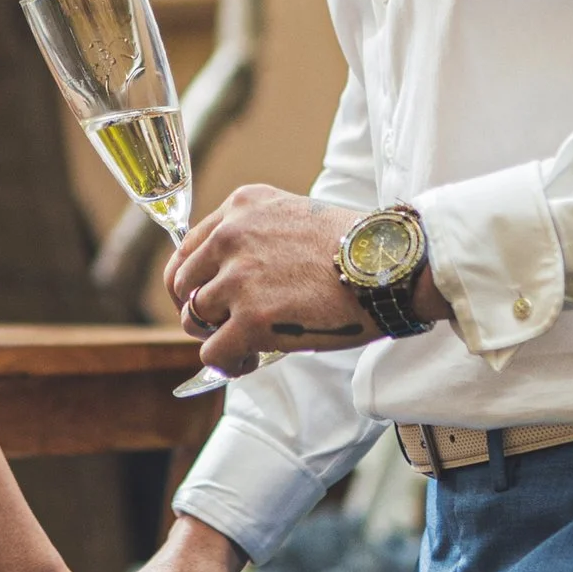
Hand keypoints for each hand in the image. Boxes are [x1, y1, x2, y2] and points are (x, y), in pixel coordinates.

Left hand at [168, 183, 402, 374]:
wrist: (390, 266)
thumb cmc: (356, 248)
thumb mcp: (296, 217)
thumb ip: (257, 236)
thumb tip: (231, 277)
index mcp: (242, 207)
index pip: (187, 250)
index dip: (191, 283)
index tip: (205, 300)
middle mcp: (232, 237)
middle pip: (182, 286)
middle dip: (202, 311)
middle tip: (230, 326)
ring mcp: (239, 278)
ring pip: (194, 320)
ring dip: (217, 338)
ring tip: (247, 345)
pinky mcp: (251, 318)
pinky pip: (213, 353)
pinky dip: (229, 363)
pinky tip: (250, 360)